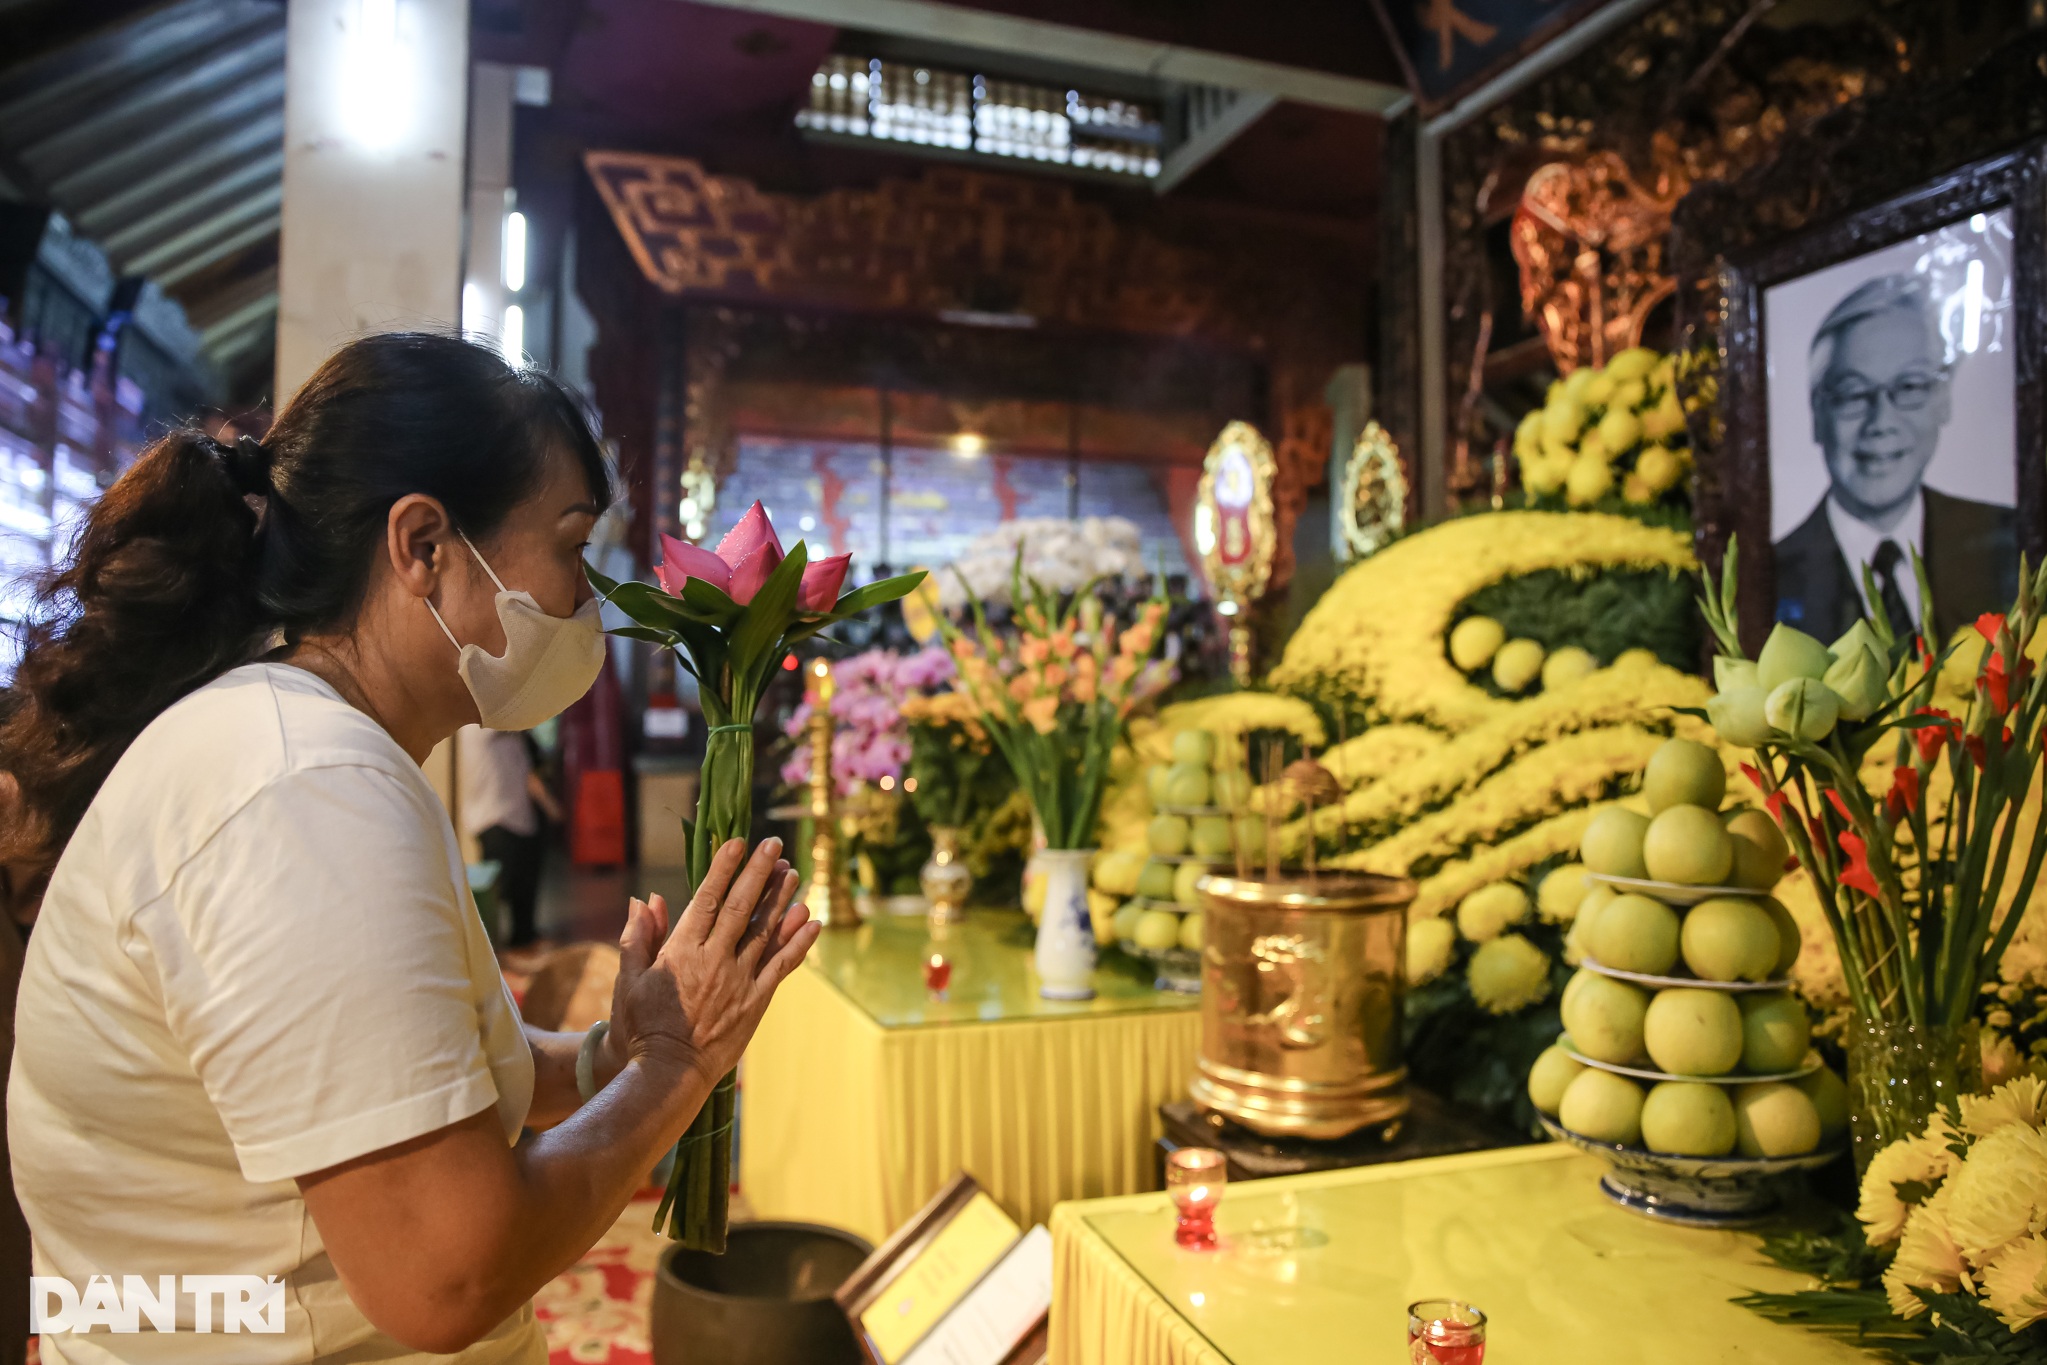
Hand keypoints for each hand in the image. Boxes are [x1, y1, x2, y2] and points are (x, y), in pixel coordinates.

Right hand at [603, 838, 818, 1090]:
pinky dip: (799, 943)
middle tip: (774, 844)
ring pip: (765, 932)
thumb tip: (645, 899)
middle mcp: (714, 960)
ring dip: (781, 899)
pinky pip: (782, 966)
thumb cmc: (643, 1026)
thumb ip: (638, 937)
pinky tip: (812, 921)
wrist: (669, 1072)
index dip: (723, 868)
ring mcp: (738, 980)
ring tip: (794, 872)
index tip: (738, 843)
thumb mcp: (630, 979)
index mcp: (682, 950)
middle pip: (741, 907)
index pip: (706, 899)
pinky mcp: (756, 1002)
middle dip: (759, 872)